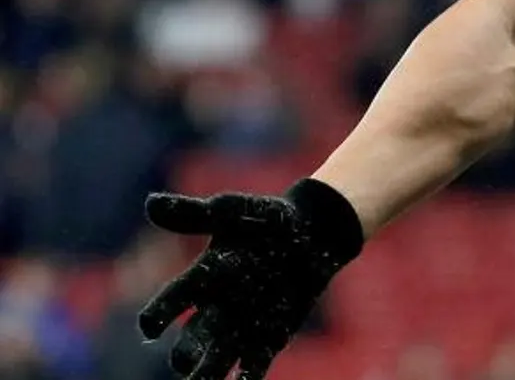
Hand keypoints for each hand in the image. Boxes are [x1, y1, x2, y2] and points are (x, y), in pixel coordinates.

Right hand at [138, 179, 364, 379]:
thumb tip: (149, 203)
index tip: (150, 326)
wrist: (315, 232)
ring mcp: (241, 327)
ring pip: (215, 361)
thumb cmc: (270, 219)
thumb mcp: (234, 211)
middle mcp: (215, 309)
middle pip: (191, 340)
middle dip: (186, 353)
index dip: (158, 313)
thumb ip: (195, 213)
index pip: (172, 300)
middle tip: (186, 360)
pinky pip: (253, 367)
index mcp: (202, 278)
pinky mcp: (268, 339)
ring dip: (207, 376)